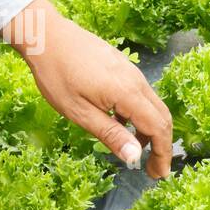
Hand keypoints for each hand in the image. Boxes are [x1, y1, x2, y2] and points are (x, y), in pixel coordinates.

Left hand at [3, 0, 173, 178]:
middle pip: (162, 117)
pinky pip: (141, 95)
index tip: (159, 174)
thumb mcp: (79, 112)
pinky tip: (120, 124)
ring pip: (152, 105)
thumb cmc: (57, 74)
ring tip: (133, 149)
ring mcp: (131, 71)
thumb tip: (134, 158)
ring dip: (150, 130)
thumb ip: (110, 135)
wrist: (47, 35)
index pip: (158, 128)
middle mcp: (136, 80)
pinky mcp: (123, 67)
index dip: (163, 153)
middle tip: (152, 168)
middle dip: (161, 145)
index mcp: (128, 93)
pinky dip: (140, 115)